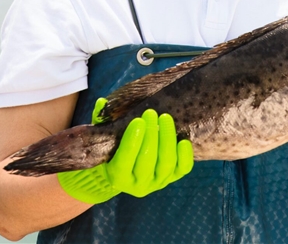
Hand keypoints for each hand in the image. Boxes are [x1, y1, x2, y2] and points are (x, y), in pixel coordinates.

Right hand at [57, 98, 193, 203]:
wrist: (128, 170)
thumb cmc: (114, 149)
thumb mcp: (104, 138)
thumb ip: (102, 122)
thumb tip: (102, 103)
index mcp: (117, 176)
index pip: (124, 161)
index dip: (132, 141)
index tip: (138, 120)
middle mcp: (138, 184)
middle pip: (147, 160)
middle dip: (151, 134)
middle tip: (151, 113)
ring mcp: (157, 182)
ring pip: (166, 163)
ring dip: (167, 138)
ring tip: (165, 118)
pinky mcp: (173, 178)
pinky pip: (183, 168)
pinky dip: (185, 155)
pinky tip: (183, 140)